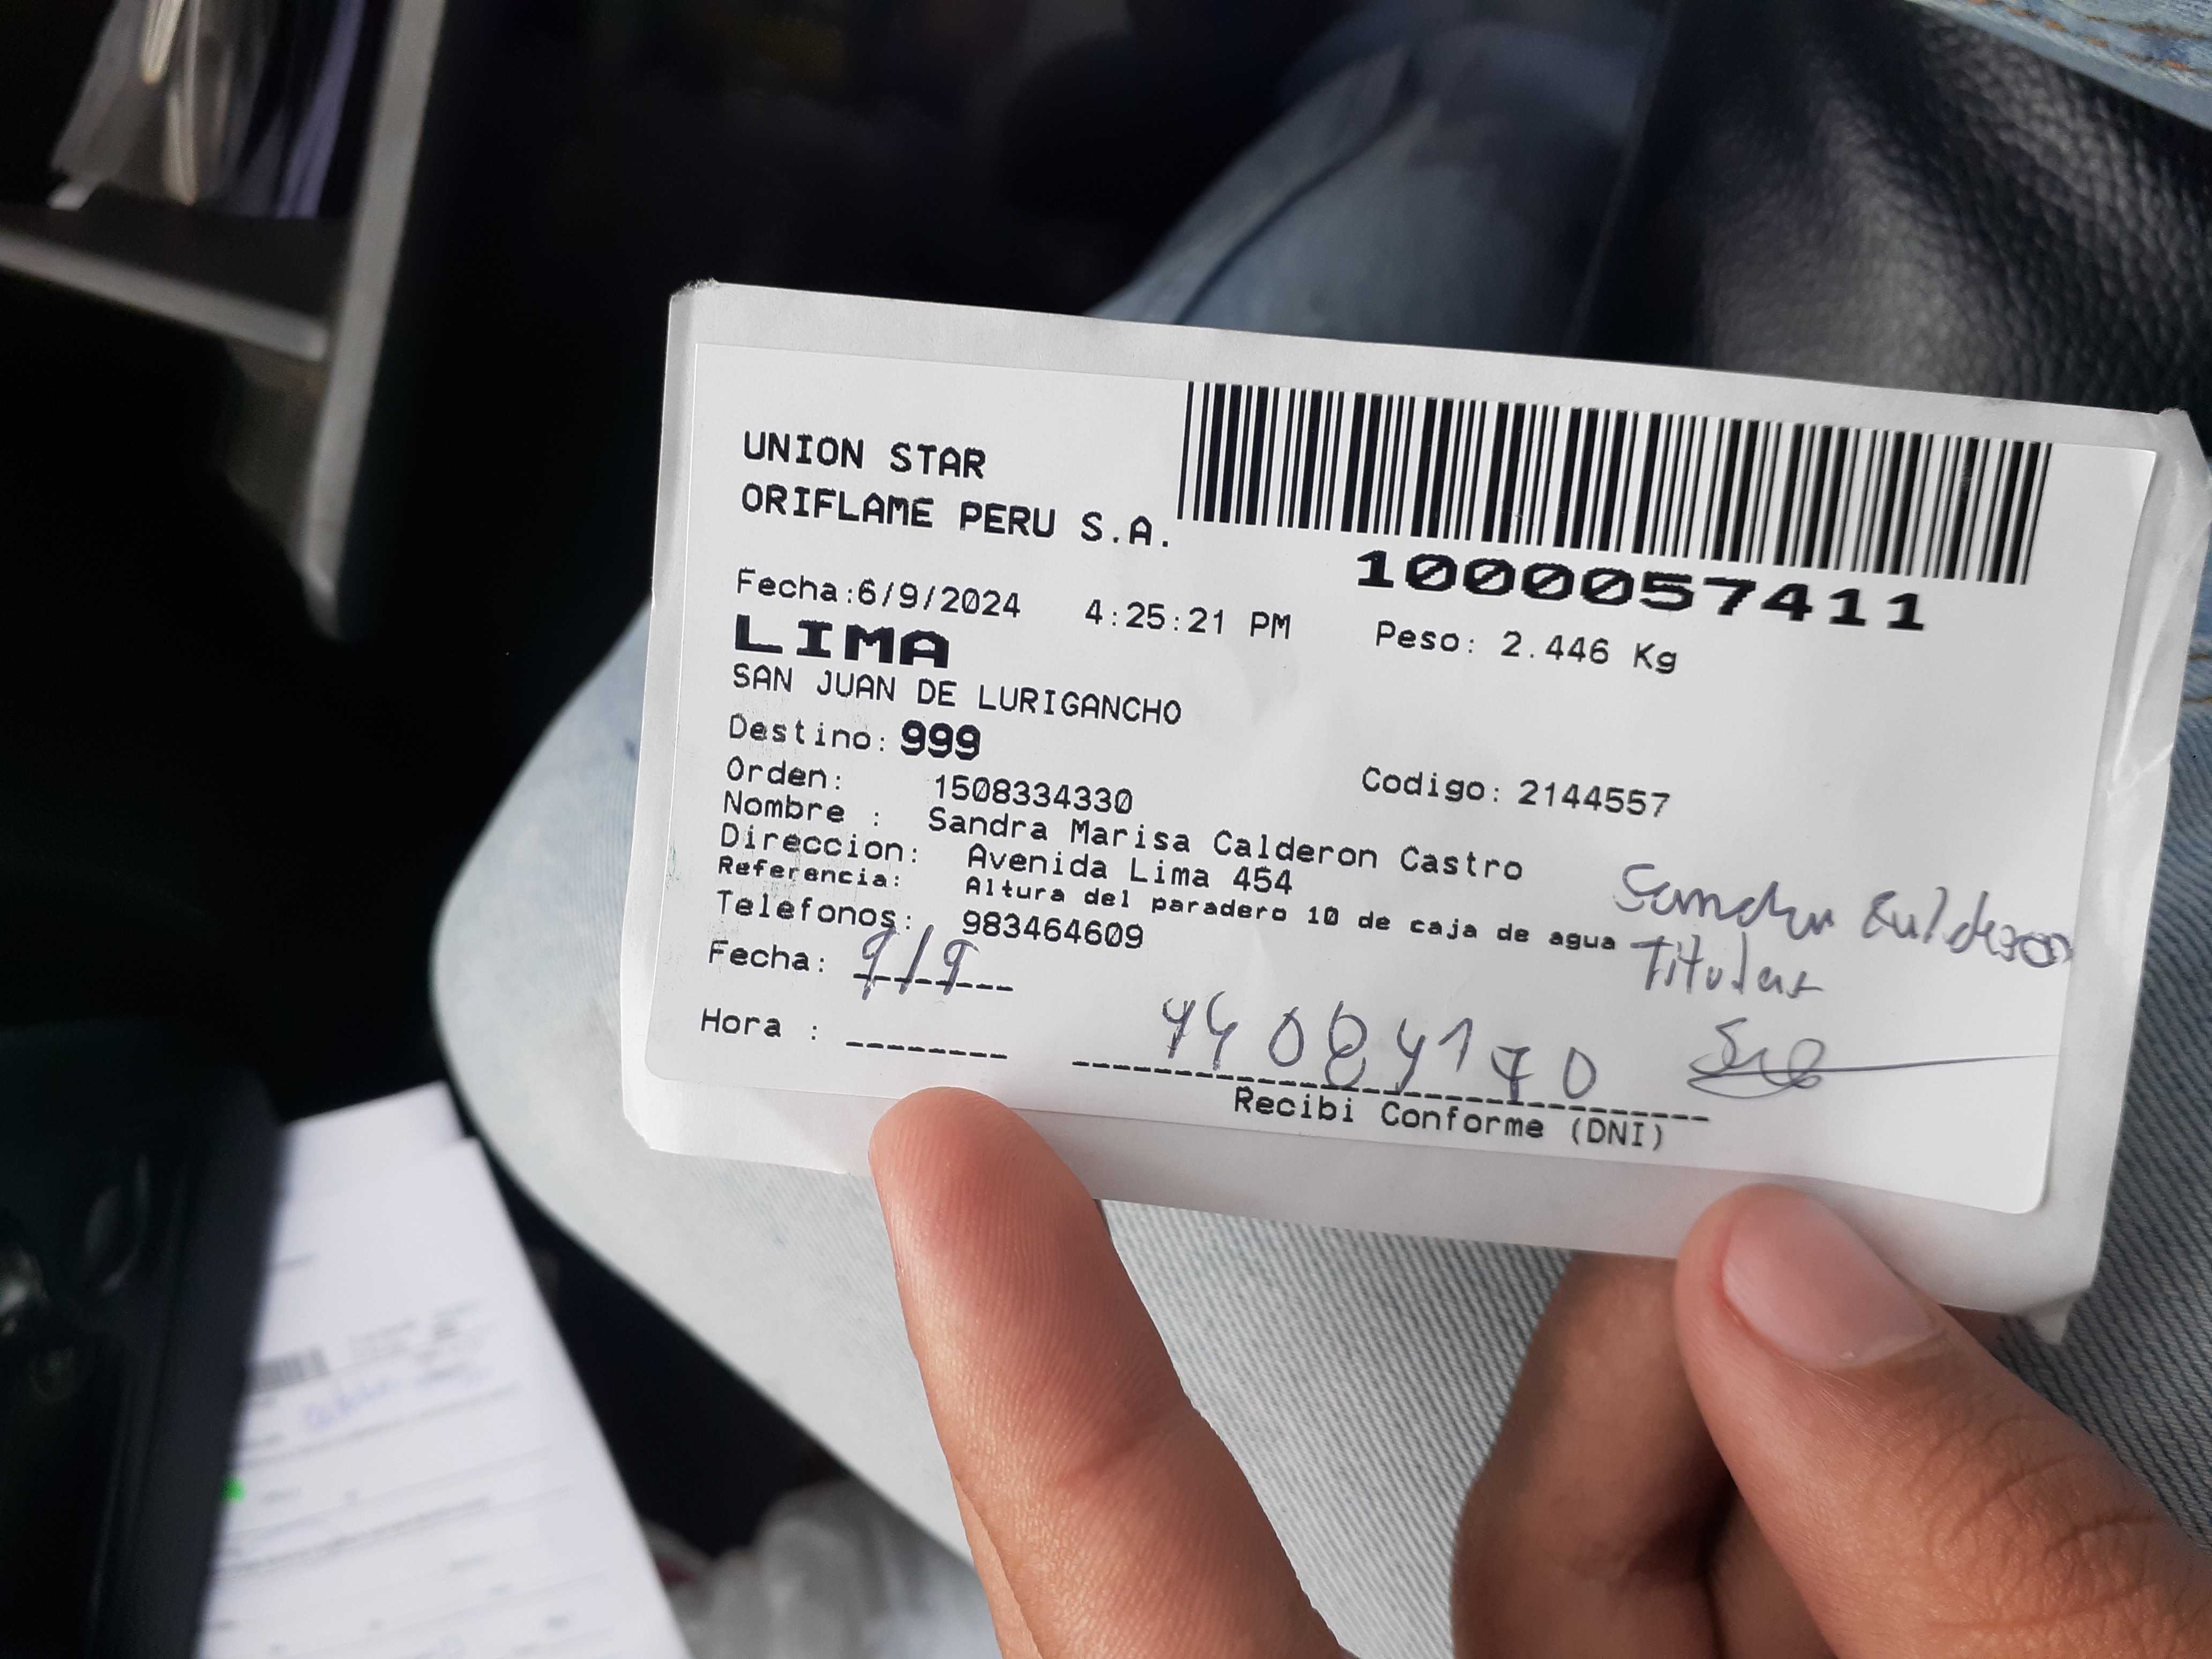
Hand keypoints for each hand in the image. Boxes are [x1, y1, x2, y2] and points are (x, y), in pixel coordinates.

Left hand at [870, 1088, 2211, 1656]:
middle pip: (1477, 1579)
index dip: (1046, 1410)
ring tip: (1936, 1407)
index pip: (1168, 1652)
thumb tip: (1785, 1286)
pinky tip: (1911, 1482)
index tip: (951, 1172)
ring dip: (1772, 1475)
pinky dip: (1801, 1548)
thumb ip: (1981, 1577)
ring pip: (1584, 1586)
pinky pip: (1666, 1624)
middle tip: (1776, 1267)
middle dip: (1641, 1417)